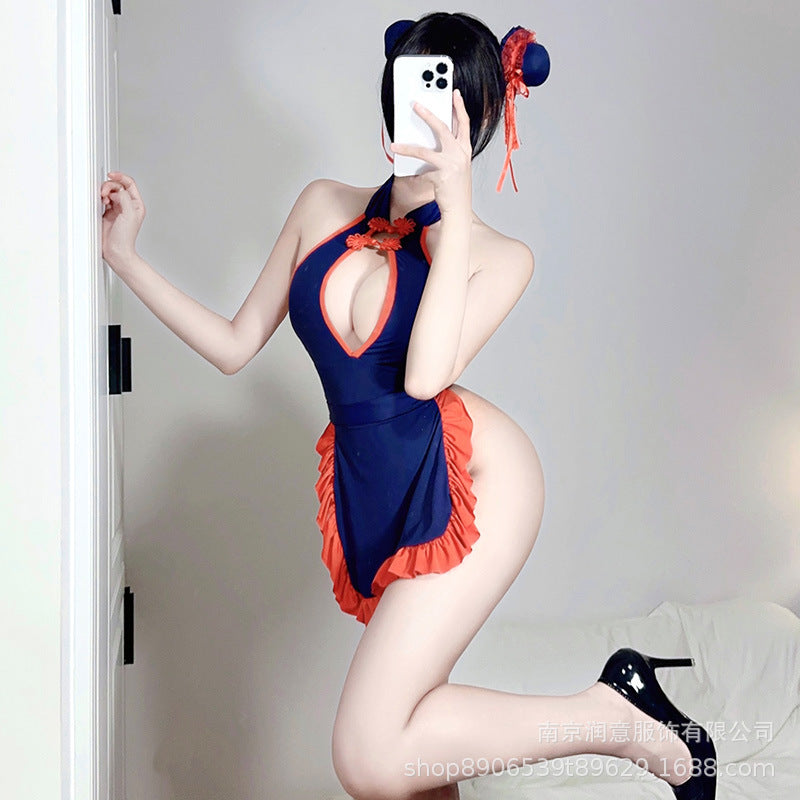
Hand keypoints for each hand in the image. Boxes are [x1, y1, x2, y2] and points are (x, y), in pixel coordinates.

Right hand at [100, 170, 145, 265]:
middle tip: (105, 194)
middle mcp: (127, 205)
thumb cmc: (125, 237)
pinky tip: (101, 203)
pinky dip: (100, 198)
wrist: (116, 250)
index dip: (120, 177)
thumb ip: (124, 198)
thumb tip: (117, 189)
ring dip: (104, 192)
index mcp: (136, 204)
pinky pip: (102, 199)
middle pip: (117, 186)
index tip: (111, 175)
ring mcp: (117, 209)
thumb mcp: (129, 214)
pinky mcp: (107, 213)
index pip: (129, 184)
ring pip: (109, 192)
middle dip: (110, 186)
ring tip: (104, 200)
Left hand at [389, 88, 471, 216]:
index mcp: (466, 150)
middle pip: (446, 127)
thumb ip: (445, 153)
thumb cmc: (454, 190)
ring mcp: (453, 163)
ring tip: (400, 134)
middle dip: (430, 114)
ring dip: (414, 137)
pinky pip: (422, 164)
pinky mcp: (443, 173)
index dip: (460, 107)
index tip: (455, 93)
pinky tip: (399, 154)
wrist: (459, 209)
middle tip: (417, 104)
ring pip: (431, 144)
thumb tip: (426, 141)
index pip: (464, 124)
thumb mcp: (454, 168)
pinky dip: (410, 160)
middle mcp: (462, 154)